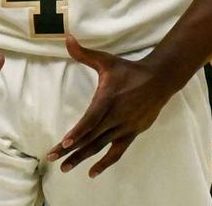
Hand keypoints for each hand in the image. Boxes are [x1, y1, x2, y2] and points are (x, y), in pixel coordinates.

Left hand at [48, 35, 176, 177]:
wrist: (160, 79)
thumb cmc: (129, 70)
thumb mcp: (106, 60)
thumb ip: (84, 53)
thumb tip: (67, 38)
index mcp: (108, 99)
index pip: (92, 118)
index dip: (79, 131)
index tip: (65, 142)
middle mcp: (116, 116)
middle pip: (91, 136)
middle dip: (71, 149)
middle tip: (52, 158)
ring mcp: (124, 127)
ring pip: (101, 146)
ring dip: (82, 158)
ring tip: (65, 168)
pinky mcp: (131, 133)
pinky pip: (116, 152)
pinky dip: (104, 163)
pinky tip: (92, 173)